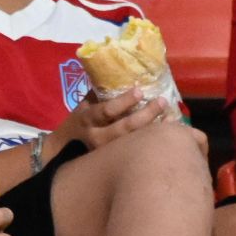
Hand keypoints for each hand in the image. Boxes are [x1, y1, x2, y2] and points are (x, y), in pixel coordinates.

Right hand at [51, 87, 176, 150]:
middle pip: (125, 128)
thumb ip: (100, 93)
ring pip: (133, 143)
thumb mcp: (83, 107)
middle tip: (162, 102)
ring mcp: (107, 153)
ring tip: (172, 120)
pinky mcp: (116, 162)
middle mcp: (98, 137)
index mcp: (88, 119)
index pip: (107, 110)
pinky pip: (136, 152)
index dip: (124, 101)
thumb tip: (120, 72)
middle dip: (146, 115)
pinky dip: (153, 143)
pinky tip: (168, 136)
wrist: (62, 153)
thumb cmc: (78, 124)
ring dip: (154, 131)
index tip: (139, 91)